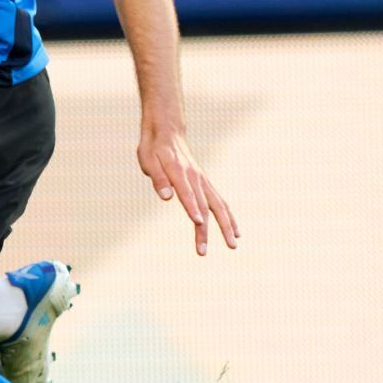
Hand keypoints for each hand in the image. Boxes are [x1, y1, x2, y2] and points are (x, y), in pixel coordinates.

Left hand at [137, 123, 238, 255]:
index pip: (187, 193)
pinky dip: (228, 216)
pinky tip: (234, 230)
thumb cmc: (154, 147)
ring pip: (218, 205)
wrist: (168, 131)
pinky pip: (220, 201)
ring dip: (226, 225)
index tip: (198, 223)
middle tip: (204, 251)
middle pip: (205, 205)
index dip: (192, 207)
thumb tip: (166, 197)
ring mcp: (203, 180)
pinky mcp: (205, 183)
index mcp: (179, 171)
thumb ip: (158, 178)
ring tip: (233, 245)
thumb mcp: (148, 159)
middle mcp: (195, 177)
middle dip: (207, 229)